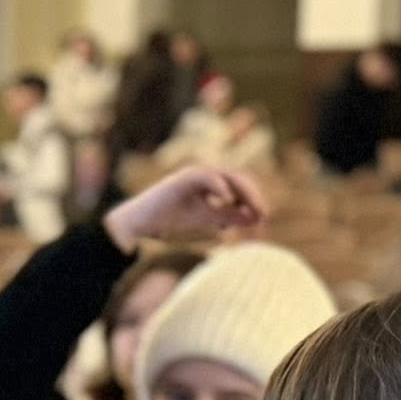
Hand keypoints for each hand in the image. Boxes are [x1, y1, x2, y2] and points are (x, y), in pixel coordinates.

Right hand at [104, 166, 268, 252]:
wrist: (136, 224)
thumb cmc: (166, 222)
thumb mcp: (203, 220)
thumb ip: (227, 217)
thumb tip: (255, 218)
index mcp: (208, 184)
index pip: (238, 187)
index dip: (252, 200)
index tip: (263, 217)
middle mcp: (203, 176)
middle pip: (236, 179)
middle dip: (252, 196)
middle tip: (264, 214)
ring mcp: (192, 175)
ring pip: (226, 177)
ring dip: (242, 193)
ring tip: (252, 209)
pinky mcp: (182, 179)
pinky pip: (207, 178)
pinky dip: (219, 188)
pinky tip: (229, 201)